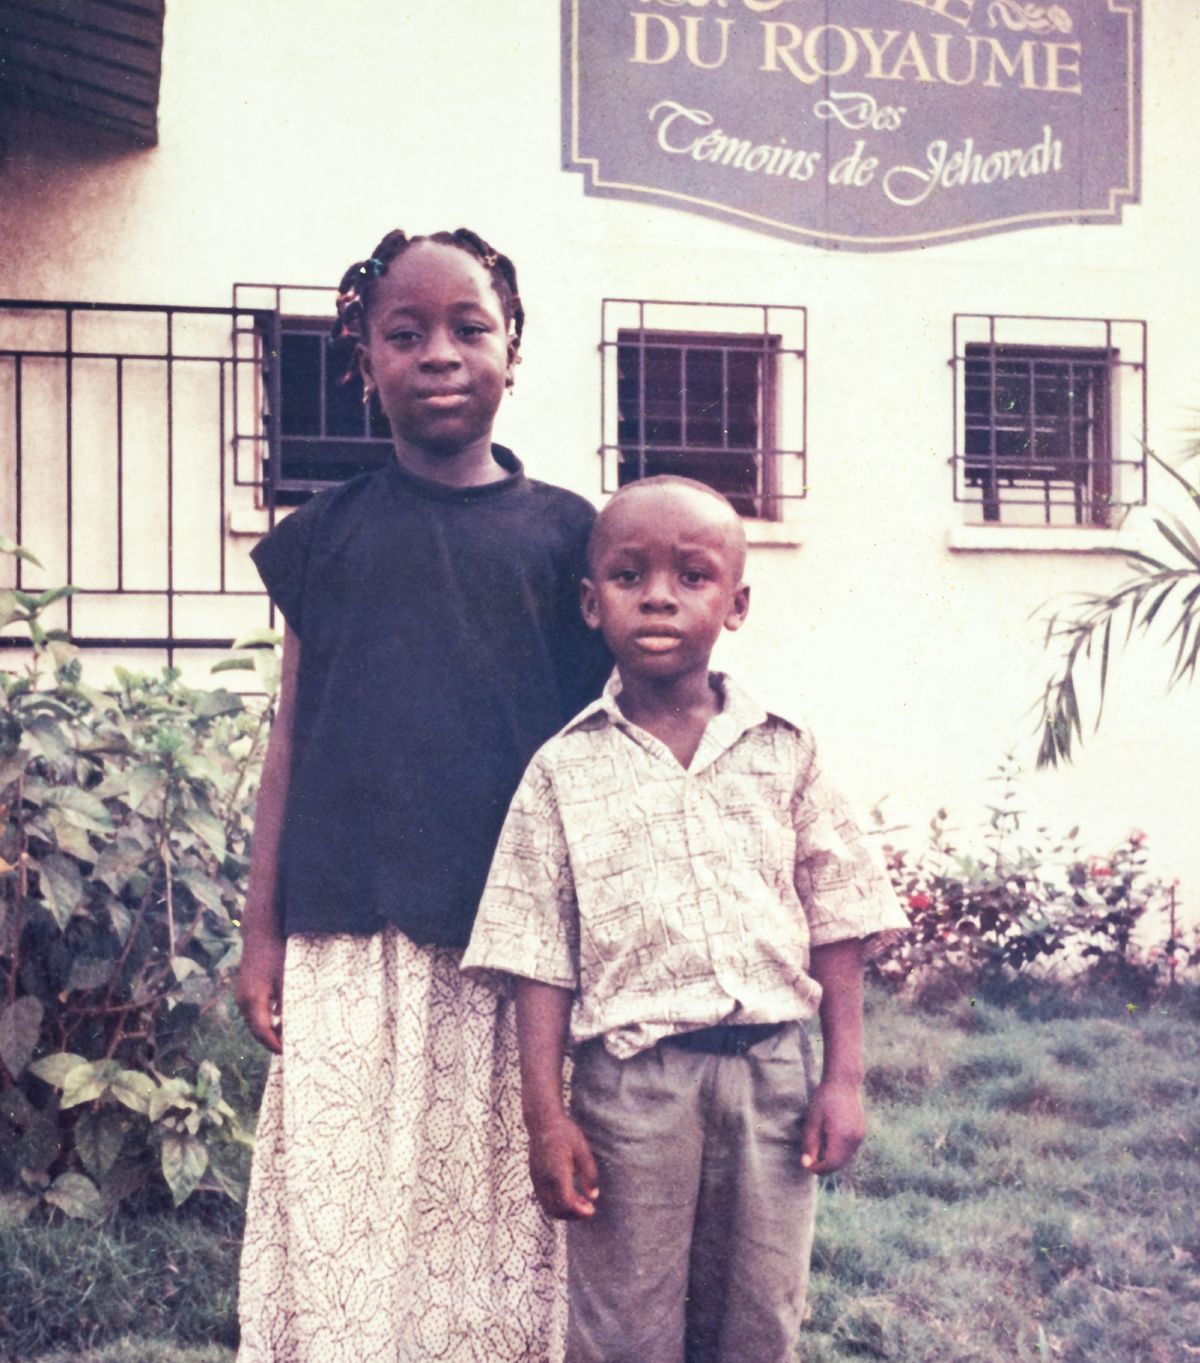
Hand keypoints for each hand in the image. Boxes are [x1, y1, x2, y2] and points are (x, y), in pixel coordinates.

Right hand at [236, 930, 285, 1053]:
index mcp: (253, 1001)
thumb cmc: (276, 955)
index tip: (287, 1052)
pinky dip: (264, 1020)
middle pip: (256, 1030)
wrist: (261, 934)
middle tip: (287, 1049)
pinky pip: (253, 1012)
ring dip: (267, 1031)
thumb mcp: (286, 980)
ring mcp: (241, 996)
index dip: (274, 1045)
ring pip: (253, 1022)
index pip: (262, 1032)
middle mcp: (243, 1001)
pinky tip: (278, 1020)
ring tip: (285, 1037)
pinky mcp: (244, 990)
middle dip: (270, 1042)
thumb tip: (291, 1026)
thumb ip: (287, 1005)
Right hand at [526, 1112, 599, 1219]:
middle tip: (589, 1209)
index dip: (579, 1212)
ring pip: (548, 1207)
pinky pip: (544, 1199)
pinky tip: (571, 1194)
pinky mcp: (534, 1178)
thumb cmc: (565, 1133)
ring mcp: (537, 1180)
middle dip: (573, 1215)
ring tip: (582, 1203)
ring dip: (565, 1211)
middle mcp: (544, 1180)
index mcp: (557, 1173)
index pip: (566, 1204)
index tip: (592, 1210)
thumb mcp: (583, 1150)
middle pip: (556, 1210)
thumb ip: (589, 1174)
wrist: (542, 1121)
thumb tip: (593, 1196)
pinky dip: (557, 1203)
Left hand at [800, 1078, 865, 1173]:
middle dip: (825, 1166)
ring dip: (832, 1159)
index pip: (830, 1164)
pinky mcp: (861, 1133)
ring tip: (818, 1149)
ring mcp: (859, 1137)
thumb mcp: (812, 1120)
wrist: (843, 1083)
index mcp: (841, 1136)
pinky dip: (839, 1152)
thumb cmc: (823, 1099)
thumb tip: (806, 1164)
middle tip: (811, 1160)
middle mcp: (854, 1139)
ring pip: (845, 1159)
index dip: (818, 1169)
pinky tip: (829, 1141)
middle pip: (839, 1164)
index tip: (807, 1165)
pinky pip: (850, 1150)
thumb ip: (809, 1144)